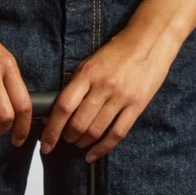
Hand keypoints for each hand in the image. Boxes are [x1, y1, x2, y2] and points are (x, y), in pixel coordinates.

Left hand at [41, 27, 178, 161]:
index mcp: (88, 74)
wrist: (150, 40)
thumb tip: (59, 109)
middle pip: (78, 123)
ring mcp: (121, 97)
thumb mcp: (91, 62)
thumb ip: (77, 85)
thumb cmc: (119, 51)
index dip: (51, 129)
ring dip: (83, 142)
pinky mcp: (137, 105)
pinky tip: (93, 154)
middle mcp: (103, 86)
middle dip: (67, 137)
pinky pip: (117, 133)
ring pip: (96, 131)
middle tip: (64, 140)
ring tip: (79, 144)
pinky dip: (103, 148)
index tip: (46, 142)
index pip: (63, 107)